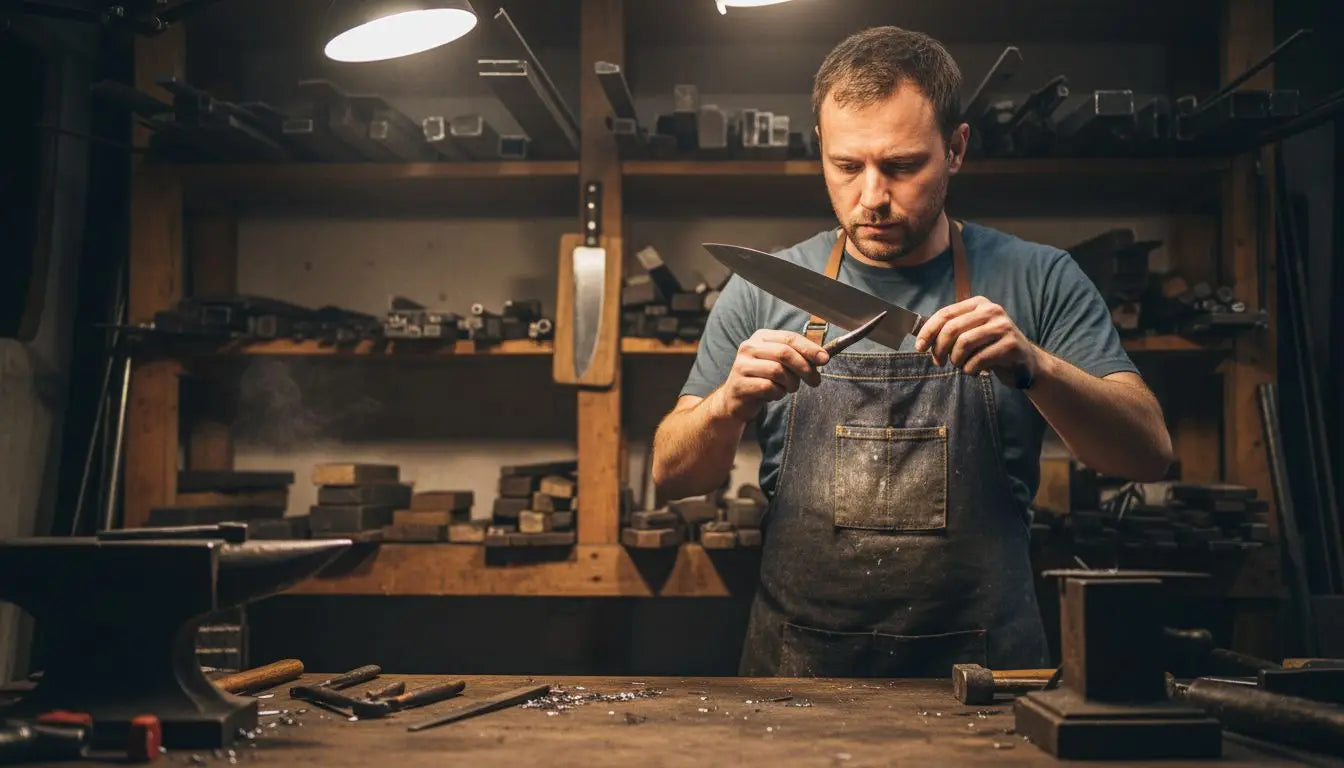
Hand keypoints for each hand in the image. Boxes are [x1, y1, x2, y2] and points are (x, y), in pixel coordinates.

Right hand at [710, 329, 829, 421]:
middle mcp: (749, 347)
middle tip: (814, 381)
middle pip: (784, 353)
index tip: (825, 359)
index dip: (809, 348)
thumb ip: (798, 356)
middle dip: (804, 368)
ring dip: (790, 383)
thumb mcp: (780, 363)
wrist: (736, 399)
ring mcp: (741, 365)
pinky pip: (768, 388)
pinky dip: (778, 393)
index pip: (789, 338)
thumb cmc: (763, 378)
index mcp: (761, 337)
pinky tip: (775, 394)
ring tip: (789, 388)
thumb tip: (823, 357)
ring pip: (777, 371)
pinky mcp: (739, 384)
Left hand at [914, 296, 1040, 386]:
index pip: (945, 314)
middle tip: (938, 362)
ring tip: (960, 366)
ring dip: (956, 360)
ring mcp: (1003, 327)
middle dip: (939, 349)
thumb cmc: (991, 348)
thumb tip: (922, 340)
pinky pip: (979, 359)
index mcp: (978, 303)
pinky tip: (973, 372)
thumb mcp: (971, 333)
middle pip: (952, 328)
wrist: (1024, 363)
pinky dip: (970, 369)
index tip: (919, 347)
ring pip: (964, 343)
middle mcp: (992, 310)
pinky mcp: (1011, 345)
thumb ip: (950, 331)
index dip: (928, 331)